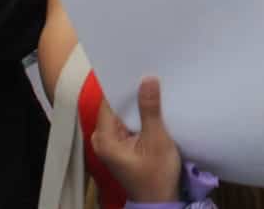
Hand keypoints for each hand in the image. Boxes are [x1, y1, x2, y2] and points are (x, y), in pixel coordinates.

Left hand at [91, 77, 181, 203]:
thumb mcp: (157, 139)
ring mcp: (112, 144)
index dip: (122, 84)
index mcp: (105, 138)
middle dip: (130, 92)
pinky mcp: (121, 146)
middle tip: (148, 73)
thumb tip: (147, 79)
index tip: (136, 67)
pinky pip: (127, 123)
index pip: (108, 102)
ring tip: (152, 85)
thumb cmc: (156, 175)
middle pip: (114, 107)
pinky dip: (138, 115)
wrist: (160, 202)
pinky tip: (152, 105)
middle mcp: (103, 139)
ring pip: (122, 114)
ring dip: (136, 103)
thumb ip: (150, 110)